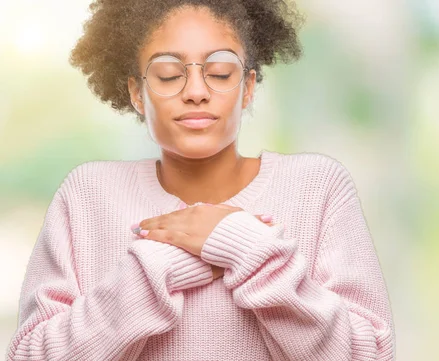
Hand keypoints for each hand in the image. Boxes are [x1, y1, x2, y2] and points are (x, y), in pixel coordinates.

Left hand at [131, 204, 274, 279]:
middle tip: (141, 223)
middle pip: (173, 216)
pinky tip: (143, 234)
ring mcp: (192, 225)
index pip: (188, 212)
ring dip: (150, 225)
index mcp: (212, 210)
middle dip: (156, 220)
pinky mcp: (187, 238)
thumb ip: (255, 220)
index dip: (175, 215)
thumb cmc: (248, 232)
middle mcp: (198, 214)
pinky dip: (153, 233)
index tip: (166, 217)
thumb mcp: (252, 223)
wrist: (245, 239)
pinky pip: (166, 235)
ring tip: (137, 228)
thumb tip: (269, 219)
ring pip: (166, 223)